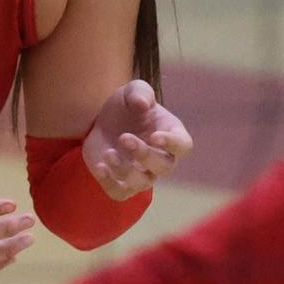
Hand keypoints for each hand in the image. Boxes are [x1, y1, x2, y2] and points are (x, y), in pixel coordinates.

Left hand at [83, 80, 192, 199]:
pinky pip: (120, 193)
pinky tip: (100, 166)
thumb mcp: (132, 91)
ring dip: (125, 170)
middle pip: (164, 167)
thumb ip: (140, 92)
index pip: (183, 145)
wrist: (103, 121)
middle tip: (124, 137)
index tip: (154, 135)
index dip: (172, 143)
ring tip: (109, 152)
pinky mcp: (120, 183)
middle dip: (145, 154)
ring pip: (142, 183)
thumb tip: (143, 103)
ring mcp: (142, 174)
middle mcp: (161, 159)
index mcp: (171, 135)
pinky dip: (110, 183)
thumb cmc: (127, 106)